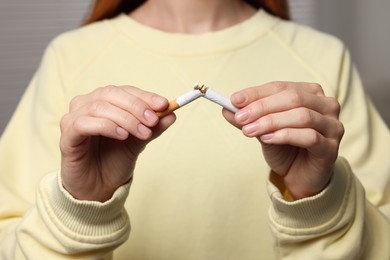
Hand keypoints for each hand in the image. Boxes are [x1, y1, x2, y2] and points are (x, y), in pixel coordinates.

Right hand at [60, 85, 175, 201]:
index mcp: (104, 102)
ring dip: (125, 118)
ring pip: (99, 107)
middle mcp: (86, 105)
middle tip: (153, 120)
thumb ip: (153, 128)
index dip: (145, 96)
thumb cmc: (114, 161)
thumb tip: (172, 113)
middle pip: (110, 93)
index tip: (165, 104)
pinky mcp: (67, 137)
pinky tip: (122, 135)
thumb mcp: (139, 142)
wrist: (98, 188)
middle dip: (136, 106)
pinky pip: (83, 123)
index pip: (125, 91)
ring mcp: (73, 119)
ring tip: (142, 133)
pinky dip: (106, 126)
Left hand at [223, 82, 343, 198]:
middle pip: (293, 98)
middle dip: (262, 107)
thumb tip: (227, 109)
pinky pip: (309, 136)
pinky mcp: (331, 148)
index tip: (234, 100)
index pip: (281, 87)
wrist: (299, 177)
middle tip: (241, 117)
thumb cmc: (285, 149)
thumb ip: (249, 119)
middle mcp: (326, 105)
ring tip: (249, 130)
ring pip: (302, 115)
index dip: (257, 93)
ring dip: (271, 121)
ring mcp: (332, 126)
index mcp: (310, 93)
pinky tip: (267, 139)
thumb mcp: (263, 130)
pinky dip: (285, 135)